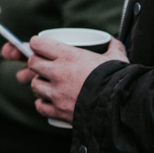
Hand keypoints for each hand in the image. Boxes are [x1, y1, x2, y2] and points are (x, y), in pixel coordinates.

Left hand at [13, 35, 127, 123]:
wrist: (120, 106)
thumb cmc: (118, 80)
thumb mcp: (117, 58)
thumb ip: (113, 47)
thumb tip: (113, 42)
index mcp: (69, 56)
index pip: (38, 44)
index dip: (37, 44)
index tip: (39, 46)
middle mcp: (58, 72)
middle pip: (32, 63)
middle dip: (36, 63)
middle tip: (44, 65)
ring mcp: (56, 93)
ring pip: (34, 85)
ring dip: (40, 84)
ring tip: (49, 84)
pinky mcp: (58, 110)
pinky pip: (40, 106)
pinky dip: (42, 104)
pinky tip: (50, 101)